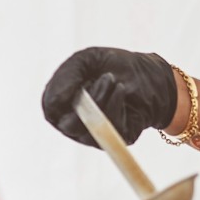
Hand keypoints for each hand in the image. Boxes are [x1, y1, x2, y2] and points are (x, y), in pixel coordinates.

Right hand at [41, 47, 177, 146]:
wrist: (149, 73)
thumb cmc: (113, 66)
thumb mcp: (86, 60)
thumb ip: (66, 76)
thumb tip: (56, 101)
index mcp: (62, 104)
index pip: (51, 110)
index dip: (62, 96)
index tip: (81, 77)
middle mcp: (74, 123)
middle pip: (70, 125)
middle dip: (90, 98)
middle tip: (107, 78)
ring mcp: (94, 134)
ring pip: (91, 129)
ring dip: (105, 101)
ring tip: (116, 82)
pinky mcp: (115, 138)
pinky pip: (111, 131)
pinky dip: (117, 106)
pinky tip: (122, 92)